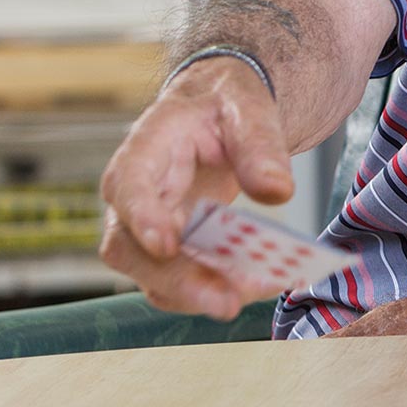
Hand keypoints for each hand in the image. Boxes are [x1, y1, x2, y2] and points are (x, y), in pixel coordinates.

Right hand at [98, 58, 294, 318]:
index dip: (141, 218)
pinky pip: (183, 282)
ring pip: (155, 276)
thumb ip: (260, 145)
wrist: (221, 113)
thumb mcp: (247, 108)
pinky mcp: (171, 250)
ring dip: (203, 294)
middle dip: (176, 280)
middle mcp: (135, 195)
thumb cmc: (225, 103)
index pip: (128, 186)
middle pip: (128, 248)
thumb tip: (278, 192)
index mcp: (145, 149)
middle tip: (226, 302)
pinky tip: (259, 284)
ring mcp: (148, 228)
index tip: (166, 246)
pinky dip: (218, 289)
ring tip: (259, 290)